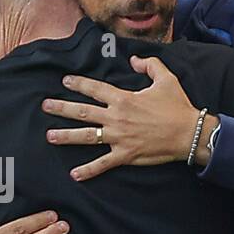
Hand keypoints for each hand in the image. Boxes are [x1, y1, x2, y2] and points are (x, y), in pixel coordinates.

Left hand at [42, 54, 217, 180]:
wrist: (189, 133)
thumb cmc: (178, 106)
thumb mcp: (165, 79)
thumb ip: (149, 64)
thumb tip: (134, 58)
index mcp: (123, 99)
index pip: (95, 89)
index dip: (78, 83)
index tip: (65, 81)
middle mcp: (116, 117)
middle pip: (83, 112)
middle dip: (61, 108)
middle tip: (45, 106)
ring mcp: (118, 137)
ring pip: (86, 136)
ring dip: (66, 136)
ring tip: (49, 136)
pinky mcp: (125, 155)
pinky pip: (103, 164)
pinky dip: (88, 170)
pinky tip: (74, 175)